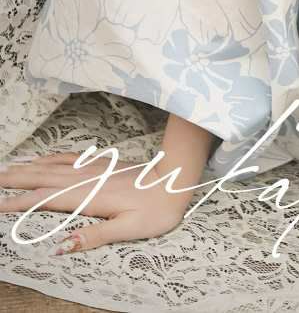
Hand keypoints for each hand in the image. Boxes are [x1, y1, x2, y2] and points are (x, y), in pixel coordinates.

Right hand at [0, 150, 194, 254]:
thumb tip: (60, 247)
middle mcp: (87, 180)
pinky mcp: (100, 164)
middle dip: (15, 180)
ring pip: (52, 166)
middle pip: (43, 178)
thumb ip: (93, 237)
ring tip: (6, 169)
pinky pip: (68, 158)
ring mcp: (93, 169)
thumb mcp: (128, 229)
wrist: (176, 180)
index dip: (20, 203)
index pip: (46, 200)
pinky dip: (49, 158)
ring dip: (27, 168)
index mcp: (90, 198)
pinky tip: (40, 159)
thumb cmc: (156, 210)